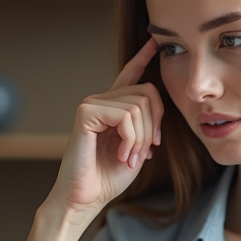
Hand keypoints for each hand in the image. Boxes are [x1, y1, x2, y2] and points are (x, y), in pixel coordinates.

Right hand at [46, 38, 163, 217]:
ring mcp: (92, 104)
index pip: (129, 75)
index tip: (155, 42)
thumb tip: (156, 111)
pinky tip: (122, 154)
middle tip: (146, 152)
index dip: (143, 57)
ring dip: (143, 138)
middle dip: (155, 126)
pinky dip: (131, 138)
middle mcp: (101, 101)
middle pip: (148, 93)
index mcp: (113, 109)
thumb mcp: (137, 149)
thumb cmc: (108, 178)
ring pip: (140, 105)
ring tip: (130, 156)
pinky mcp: (86, 112)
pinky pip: (126, 115)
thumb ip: (146, 126)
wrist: (84, 198)